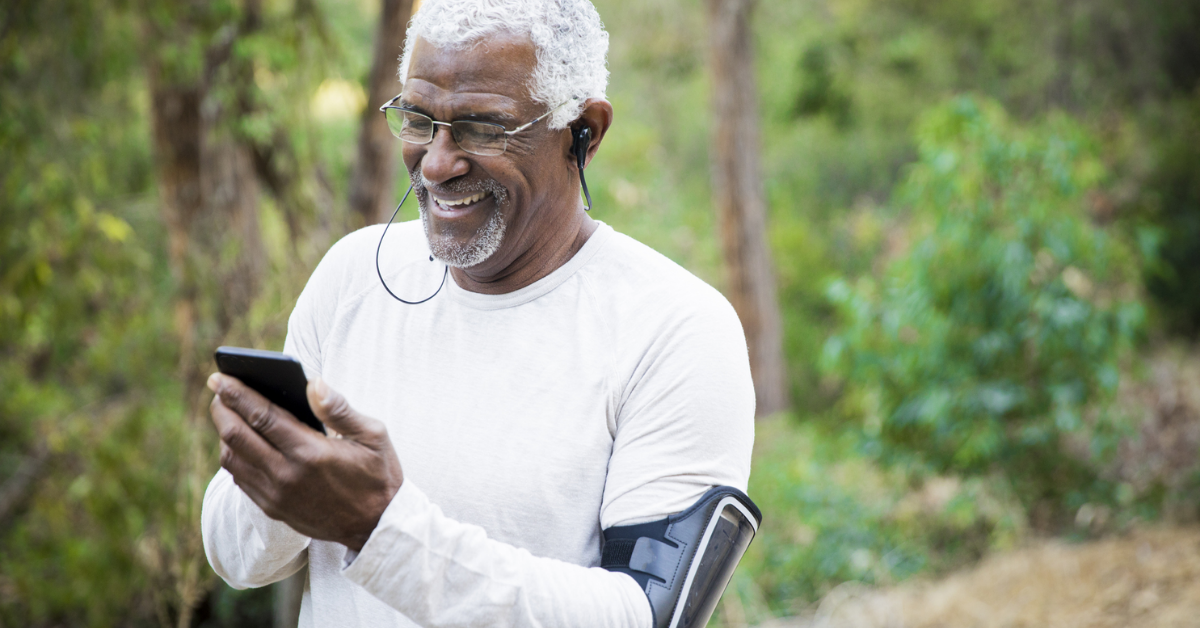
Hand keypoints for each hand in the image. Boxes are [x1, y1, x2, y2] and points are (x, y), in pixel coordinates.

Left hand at [207, 373, 403, 550]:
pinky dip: (233, 454)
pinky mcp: (272, 508)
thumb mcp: (373, 436)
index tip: (220, 376)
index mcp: (311, 453)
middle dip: (222, 407)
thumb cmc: (378, 474)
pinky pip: (240, 477)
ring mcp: (276, 495)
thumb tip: (313, 383)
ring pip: (231, 458)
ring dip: (224, 431)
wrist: (376, 526)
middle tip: (218, 388)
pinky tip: (240, 440)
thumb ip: (340, 409)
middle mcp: (287, 475)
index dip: (237, 393)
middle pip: (236, 435)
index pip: (261, 416)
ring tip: (228, 411)